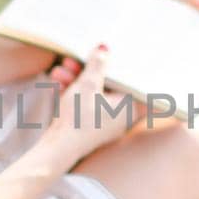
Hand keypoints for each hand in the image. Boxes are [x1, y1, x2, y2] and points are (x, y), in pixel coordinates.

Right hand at [42, 44, 150, 164]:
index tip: (136, 62)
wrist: (57, 148)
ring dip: (76, 80)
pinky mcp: (91, 126)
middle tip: (78, 59)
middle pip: (110, 85)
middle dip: (89, 71)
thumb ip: (97, 64)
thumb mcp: (88, 83)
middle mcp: (122, 116)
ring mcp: (106, 122)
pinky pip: (86, 103)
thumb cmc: (79, 118)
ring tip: (61, 70)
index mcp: (131, 107)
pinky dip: (73, 93)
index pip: (140, 85)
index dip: (137, 72)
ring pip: (94, 93)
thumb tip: (104, 49)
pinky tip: (58, 82)